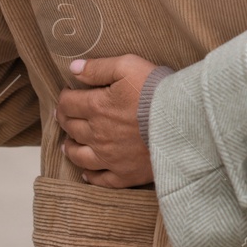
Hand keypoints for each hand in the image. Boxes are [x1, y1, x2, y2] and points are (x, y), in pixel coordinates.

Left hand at [57, 54, 159, 187]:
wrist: (183, 121)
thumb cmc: (157, 91)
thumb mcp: (128, 66)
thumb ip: (98, 68)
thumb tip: (73, 68)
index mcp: (96, 107)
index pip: (68, 104)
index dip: (64, 98)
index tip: (67, 94)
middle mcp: (97, 135)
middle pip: (71, 128)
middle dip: (65, 120)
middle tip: (65, 116)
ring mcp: (109, 158)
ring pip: (80, 156)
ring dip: (71, 148)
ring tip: (68, 144)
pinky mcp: (125, 174)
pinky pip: (101, 180)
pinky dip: (90, 177)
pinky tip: (87, 173)